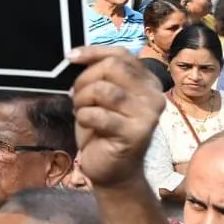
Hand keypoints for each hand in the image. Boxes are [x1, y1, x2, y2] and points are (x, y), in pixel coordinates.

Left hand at [69, 46, 164, 189]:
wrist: (114, 171)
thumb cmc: (104, 130)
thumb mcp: (102, 96)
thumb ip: (100, 74)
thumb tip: (75, 55)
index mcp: (147, 82)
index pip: (121, 54)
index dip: (93, 52)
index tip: (70, 57)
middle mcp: (153, 95)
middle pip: (111, 67)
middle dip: (84, 79)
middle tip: (76, 96)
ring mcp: (148, 115)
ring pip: (103, 89)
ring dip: (82, 100)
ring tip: (81, 111)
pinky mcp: (136, 133)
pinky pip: (97, 114)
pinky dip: (83, 118)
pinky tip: (87, 126)